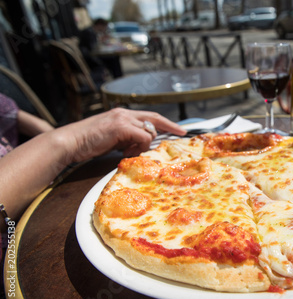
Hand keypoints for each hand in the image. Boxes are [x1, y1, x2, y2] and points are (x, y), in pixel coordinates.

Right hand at [59, 108, 186, 162]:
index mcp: (122, 115)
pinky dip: (138, 147)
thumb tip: (141, 145)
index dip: (164, 122)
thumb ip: (127, 138)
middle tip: (182, 133)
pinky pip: (142, 137)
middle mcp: (124, 113)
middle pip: (155, 118)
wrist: (71, 142)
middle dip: (170, 125)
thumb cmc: (88, 143)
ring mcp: (123, 118)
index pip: (149, 116)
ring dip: (144, 144)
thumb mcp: (112, 139)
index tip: (176, 128)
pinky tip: (125, 152)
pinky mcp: (121, 126)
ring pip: (149, 131)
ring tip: (128, 152)